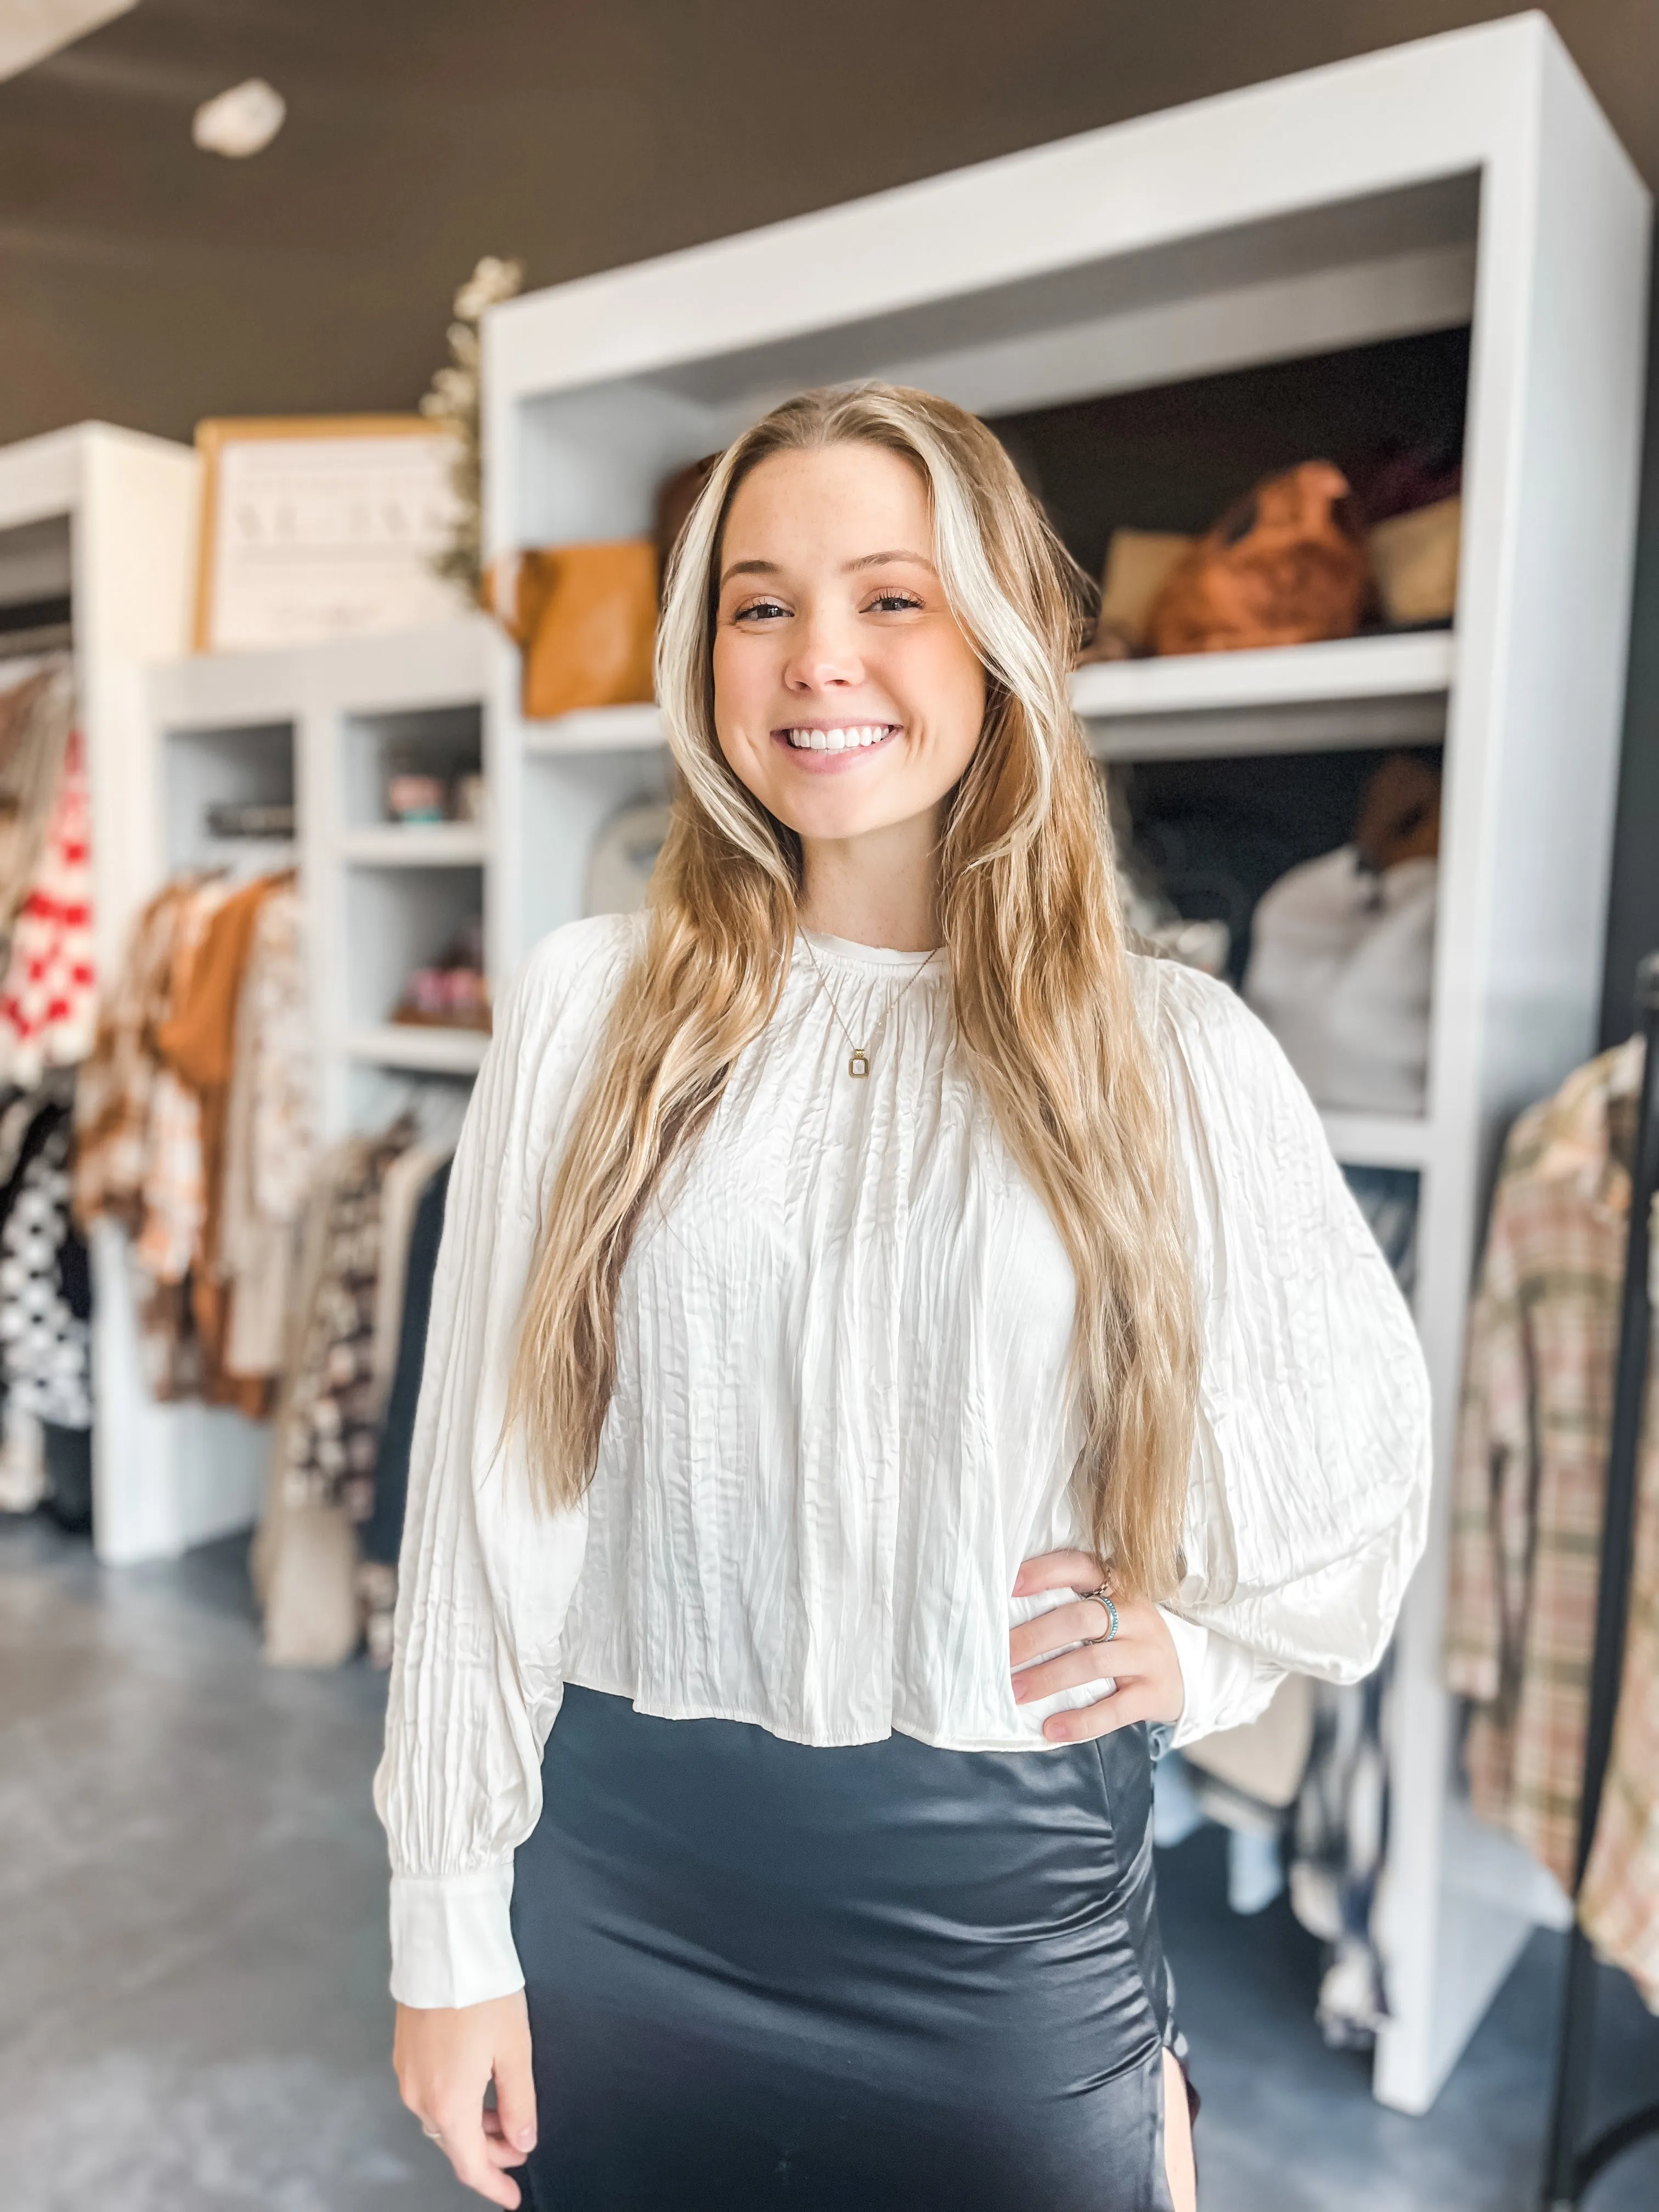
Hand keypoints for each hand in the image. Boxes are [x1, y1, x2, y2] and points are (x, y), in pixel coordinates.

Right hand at [394, 1990, 536, 2207]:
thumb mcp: (515, 2050)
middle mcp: (419, 2097)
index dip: (494, 2185)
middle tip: (521, 2144)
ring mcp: (407, 2074)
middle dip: (488, 2151)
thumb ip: (520, 2102)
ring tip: (505, 2114)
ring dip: (472, 2126)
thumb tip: (523, 2142)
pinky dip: (455, 2102)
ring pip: (441, 2118)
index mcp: (449, 2103)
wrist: (444, 1945)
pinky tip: (478, 2087)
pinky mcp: (404, 2052)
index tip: (513, 2197)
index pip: (470, 2165)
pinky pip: (429, 2094)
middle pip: (454, 2142)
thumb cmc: (484, 1995)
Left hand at [1010, 1549, 1184, 1743]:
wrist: (1185, 1676)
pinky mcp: (1155, 1693)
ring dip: (1049, 1678)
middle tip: (1002, 1656)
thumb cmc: (1128, 1639)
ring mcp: (1148, 1654)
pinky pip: (1114, 1709)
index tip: (1009, 1586)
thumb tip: (1008, 1621)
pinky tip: (1052, 1728)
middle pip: (1079, 1619)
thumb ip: (1073, 1607)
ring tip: (1016, 1692)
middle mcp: (1136, 1615)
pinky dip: (1081, 1721)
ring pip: (1093, 1662)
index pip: (1080, 1568)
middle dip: (1035, 1638)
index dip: (1045, 1573)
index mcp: (1120, 1586)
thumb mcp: (1112, 1611)